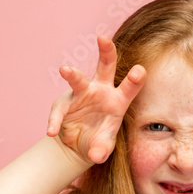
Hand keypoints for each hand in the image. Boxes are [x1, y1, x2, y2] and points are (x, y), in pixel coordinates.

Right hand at [47, 35, 145, 165]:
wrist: (78, 146)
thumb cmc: (98, 140)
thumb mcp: (103, 147)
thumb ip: (102, 150)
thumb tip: (97, 155)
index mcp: (118, 100)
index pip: (129, 88)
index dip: (134, 79)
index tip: (139, 70)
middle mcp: (101, 91)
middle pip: (106, 67)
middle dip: (106, 51)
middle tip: (103, 38)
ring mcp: (81, 94)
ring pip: (78, 79)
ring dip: (72, 74)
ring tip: (65, 70)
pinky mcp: (64, 104)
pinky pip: (58, 111)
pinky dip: (55, 122)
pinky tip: (52, 132)